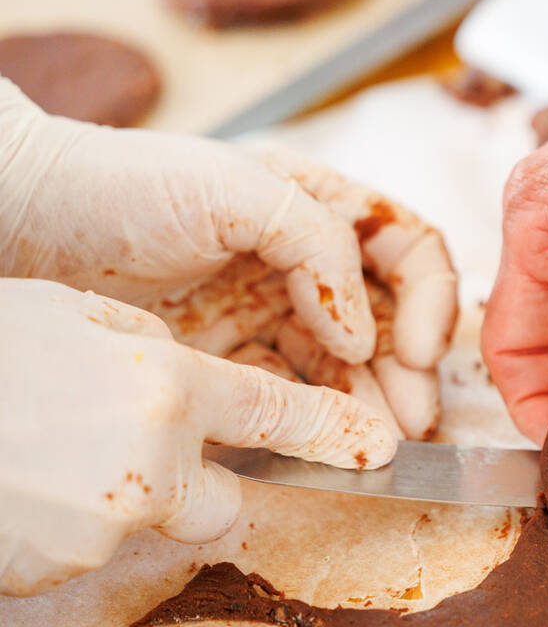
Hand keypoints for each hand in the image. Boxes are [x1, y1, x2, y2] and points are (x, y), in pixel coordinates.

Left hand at [0, 79, 457, 436]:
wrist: (29, 222)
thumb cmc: (126, 185)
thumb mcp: (237, 189)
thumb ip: (319, 246)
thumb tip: (363, 337)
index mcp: (320, 205)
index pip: (407, 252)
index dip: (428, 301)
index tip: (414, 351)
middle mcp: (306, 258)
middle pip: (386, 318)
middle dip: (409, 368)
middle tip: (415, 419)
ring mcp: (270, 308)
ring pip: (346, 362)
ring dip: (373, 401)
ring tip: (383, 442)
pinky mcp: (233, 352)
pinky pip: (291, 389)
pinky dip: (318, 417)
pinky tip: (330, 442)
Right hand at [0, 278, 396, 595]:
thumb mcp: (75, 316)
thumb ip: (149, 345)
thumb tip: (188, 369)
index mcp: (162, 385)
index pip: (273, 411)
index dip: (332, 430)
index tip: (379, 445)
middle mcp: (149, 461)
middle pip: (221, 498)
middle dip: (194, 481)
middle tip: (129, 448)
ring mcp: (104, 525)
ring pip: (149, 523)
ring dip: (116, 500)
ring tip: (48, 454)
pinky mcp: (57, 571)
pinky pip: (88, 549)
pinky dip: (68, 525)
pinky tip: (25, 485)